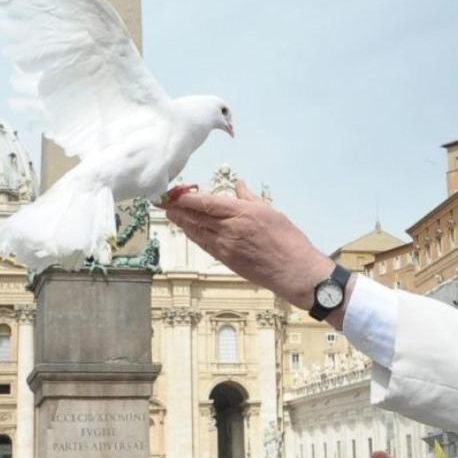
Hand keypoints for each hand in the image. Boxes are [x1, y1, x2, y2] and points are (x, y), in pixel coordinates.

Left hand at [165, 181, 333, 309]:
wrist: (294, 271)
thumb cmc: (288, 241)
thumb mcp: (270, 211)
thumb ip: (249, 198)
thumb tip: (238, 185)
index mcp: (242, 214)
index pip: (206, 203)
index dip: (185, 197)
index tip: (173, 191)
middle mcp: (230, 230)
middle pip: (195, 217)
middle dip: (176, 208)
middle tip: (162, 200)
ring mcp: (226, 247)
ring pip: (196, 231)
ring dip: (180, 221)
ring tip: (169, 212)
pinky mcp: (226, 260)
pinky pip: (204, 244)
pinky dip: (193, 235)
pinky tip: (187, 229)